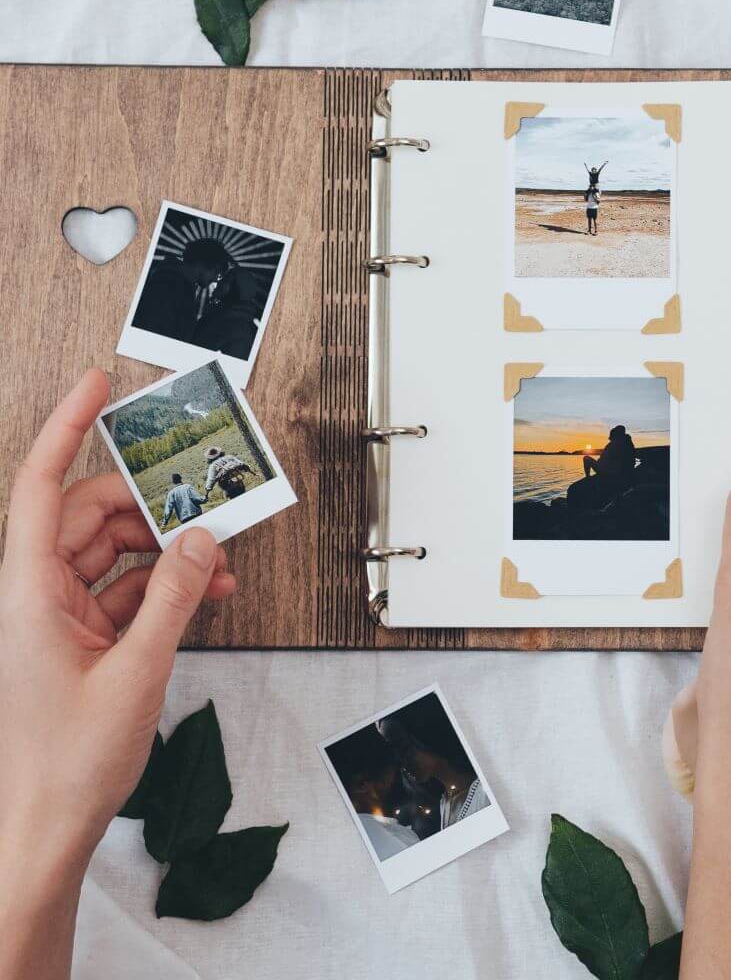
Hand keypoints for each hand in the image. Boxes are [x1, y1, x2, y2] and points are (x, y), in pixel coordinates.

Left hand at [0, 370, 236, 884]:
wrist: (42, 828)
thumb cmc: (66, 764)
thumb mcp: (137, 672)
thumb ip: (174, 598)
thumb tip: (200, 540)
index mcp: (26, 594)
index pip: (44, 489)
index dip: (67, 429)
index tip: (96, 387)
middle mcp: (36, 594)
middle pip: (93, 516)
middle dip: (153, 506)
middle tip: (204, 501)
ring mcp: (58, 615)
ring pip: (115, 551)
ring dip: (168, 551)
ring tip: (217, 560)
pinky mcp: (81, 636)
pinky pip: (128, 587)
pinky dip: (167, 585)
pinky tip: (205, 590)